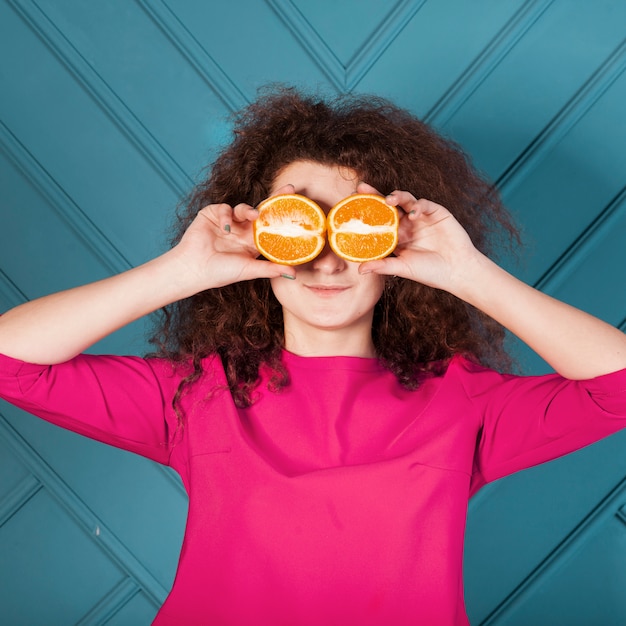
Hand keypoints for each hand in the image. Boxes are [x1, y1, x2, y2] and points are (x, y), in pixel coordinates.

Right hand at [172, 186, 296, 290]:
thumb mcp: (248, 270)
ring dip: (249, 210)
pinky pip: (225, 209)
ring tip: (253, 215)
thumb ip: (270, 269)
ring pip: (244, 208)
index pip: (272, 227)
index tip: (299, 209)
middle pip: (263, 211)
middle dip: (276, 200)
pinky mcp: (213, 214)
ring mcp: (229, 221)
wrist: (193, 269)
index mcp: (253, 242)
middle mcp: (243, 230)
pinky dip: (226, 216)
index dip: (284, 218)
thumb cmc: (220, 273)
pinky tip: (224, 228)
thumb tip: (294, 274)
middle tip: (290, 189)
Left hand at [357, 183, 482, 294]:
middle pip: (388, 207)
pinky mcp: (436, 212)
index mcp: (397, 237)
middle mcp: (407, 225)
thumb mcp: (403, 268)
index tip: (351, 206)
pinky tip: (414, 213)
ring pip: (405, 200)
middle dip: (375, 196)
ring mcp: (421, 217)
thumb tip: (360, 269)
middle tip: (361, 188)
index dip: (366, 213)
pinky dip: (418, 206)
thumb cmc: (431, 272)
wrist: (458, 271)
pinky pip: (424, 204)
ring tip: (389, 200)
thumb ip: (383, 265)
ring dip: (396, 196)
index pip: (378, 221)